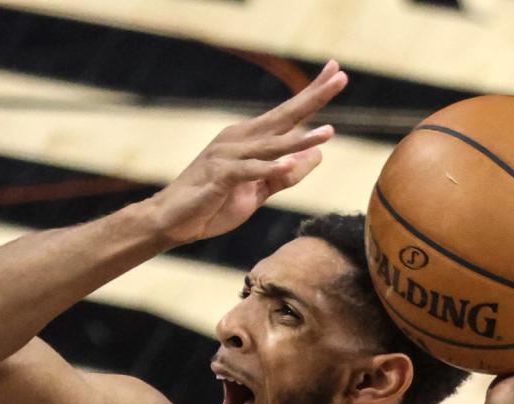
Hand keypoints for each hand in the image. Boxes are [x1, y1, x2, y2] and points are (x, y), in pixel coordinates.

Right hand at [148, 61, 347, 245]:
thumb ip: (285, 175)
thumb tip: (319, 154)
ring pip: (270, 146)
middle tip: (340, 77)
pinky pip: (248, 171)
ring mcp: (227, 156)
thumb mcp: (258, 192)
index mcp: (248, 139)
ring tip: (328, 132)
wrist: (173, 221)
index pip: (286, 115)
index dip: (312, 95)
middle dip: (312, 98)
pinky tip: (289, 166)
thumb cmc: (213, 204)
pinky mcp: (219, 177)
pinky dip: (269, 170)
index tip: (336, 72)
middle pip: (282, 117)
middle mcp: (238, 140)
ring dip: (300, 140)